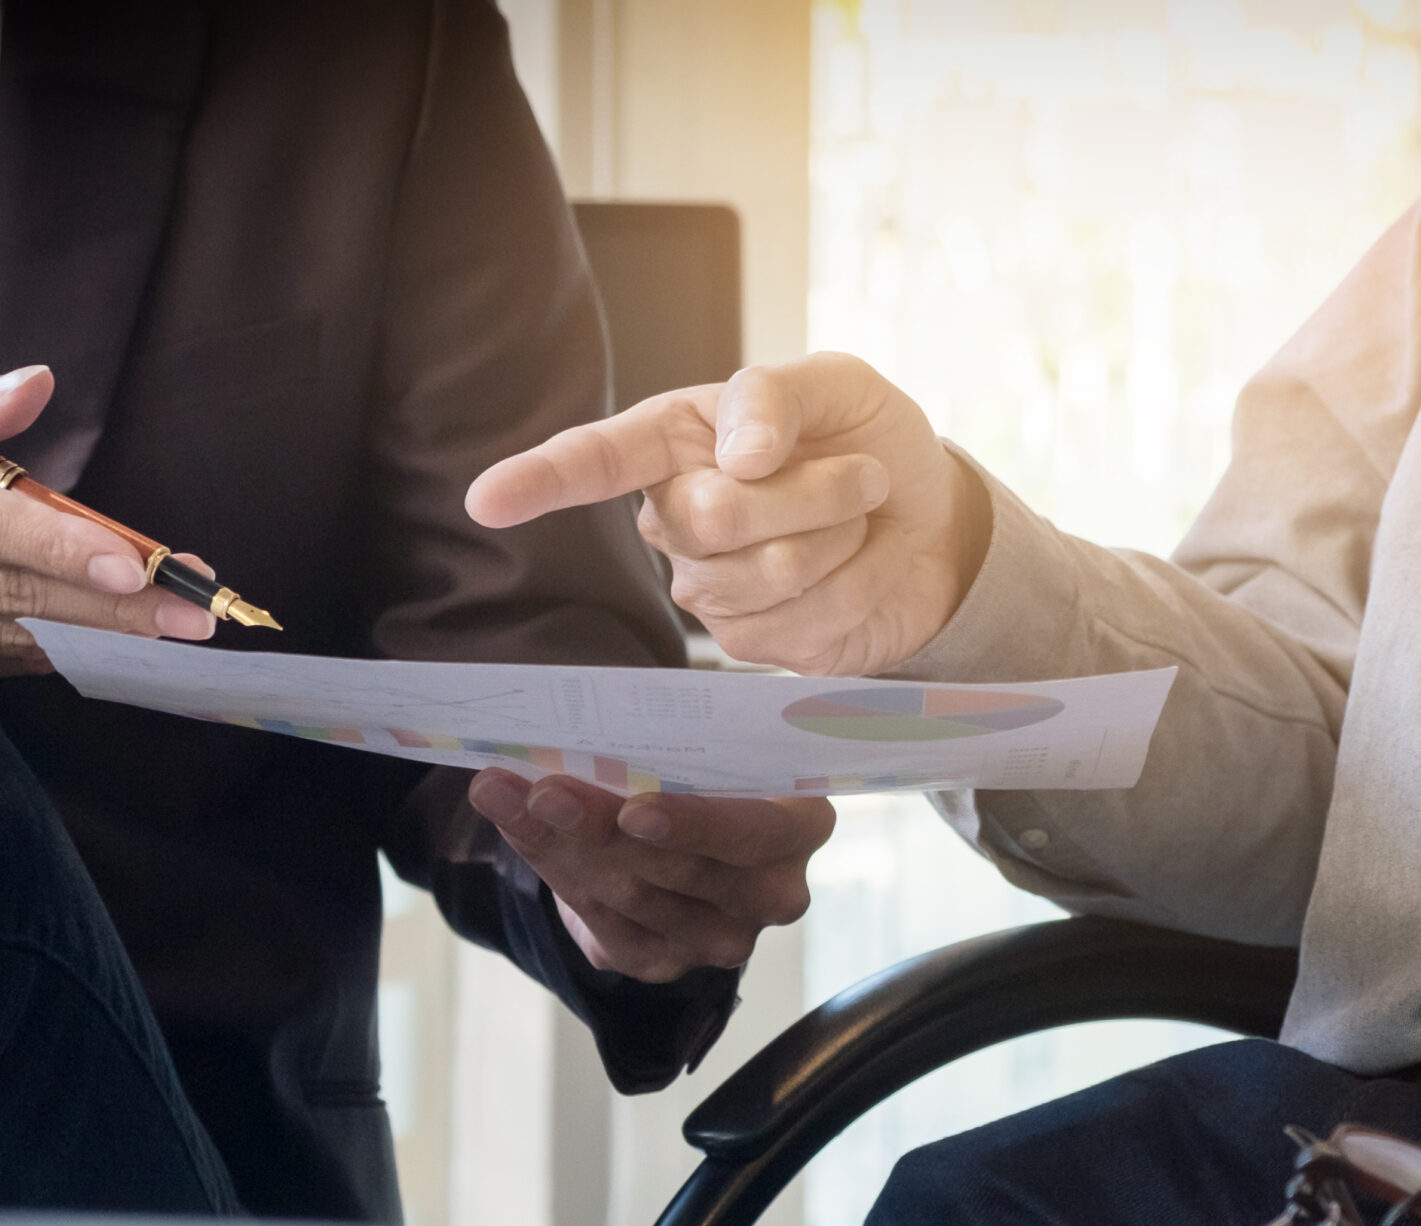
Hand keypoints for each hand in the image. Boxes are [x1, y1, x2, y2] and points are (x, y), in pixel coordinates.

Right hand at [466, 353, 991, 677]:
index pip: (597, 460)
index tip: (486, 499)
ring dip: (840, 537)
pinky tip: (862, 567)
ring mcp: (711, 591)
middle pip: (710, 518)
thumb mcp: (838, 384)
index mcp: (676, 441)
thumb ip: (775, 397)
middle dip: (809, 492)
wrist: (934, 521)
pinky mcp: (757, 645)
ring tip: (860, 517)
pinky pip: (805, 620)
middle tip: (863, 474)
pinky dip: (860, 583)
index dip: (541, 480)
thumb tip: (736, 458)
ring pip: (765, 573)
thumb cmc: (871, 440)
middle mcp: (677, 519)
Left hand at [468, 770, 834, 982]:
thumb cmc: (704, 770)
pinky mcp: (666, 961)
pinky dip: (552, 869)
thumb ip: (670, 742)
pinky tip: (515, 825)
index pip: (756, 831)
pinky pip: (603, 926)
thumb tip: (585, 726)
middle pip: (682, 871)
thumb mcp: (707, 746)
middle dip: (601, 827)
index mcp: (800, 826)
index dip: (697, 824)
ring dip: (560, 844)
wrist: (683, 828)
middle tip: (542, 792)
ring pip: (632, 896)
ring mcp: (722, 938)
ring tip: (504, 795)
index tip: (634, 810)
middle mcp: (773, 893)